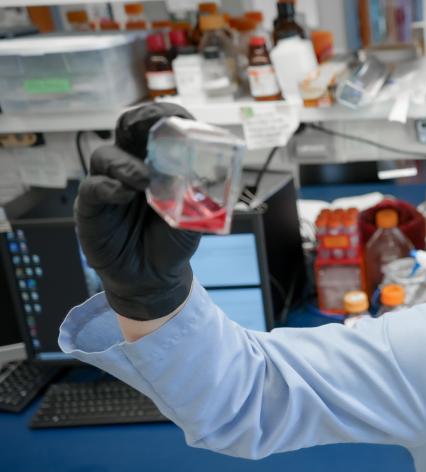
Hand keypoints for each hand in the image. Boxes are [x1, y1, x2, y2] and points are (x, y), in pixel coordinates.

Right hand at [75, 103, 200, 320]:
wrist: (155, 276)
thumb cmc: (172, 239)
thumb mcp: (195, 215)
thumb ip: (199, 193)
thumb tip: (210, 171)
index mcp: (156, 162)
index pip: (158, 129)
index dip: (167, 118)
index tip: (181, 119)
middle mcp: (130, 165)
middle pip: (126, 130)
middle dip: (139, 122)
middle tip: (151, 127)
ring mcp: (108, 183)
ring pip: (106, 155)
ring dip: (128, 164)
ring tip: (146, 180)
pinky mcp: (91, 206)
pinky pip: (94, 187)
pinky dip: (109, 186)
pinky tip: (125, 193)